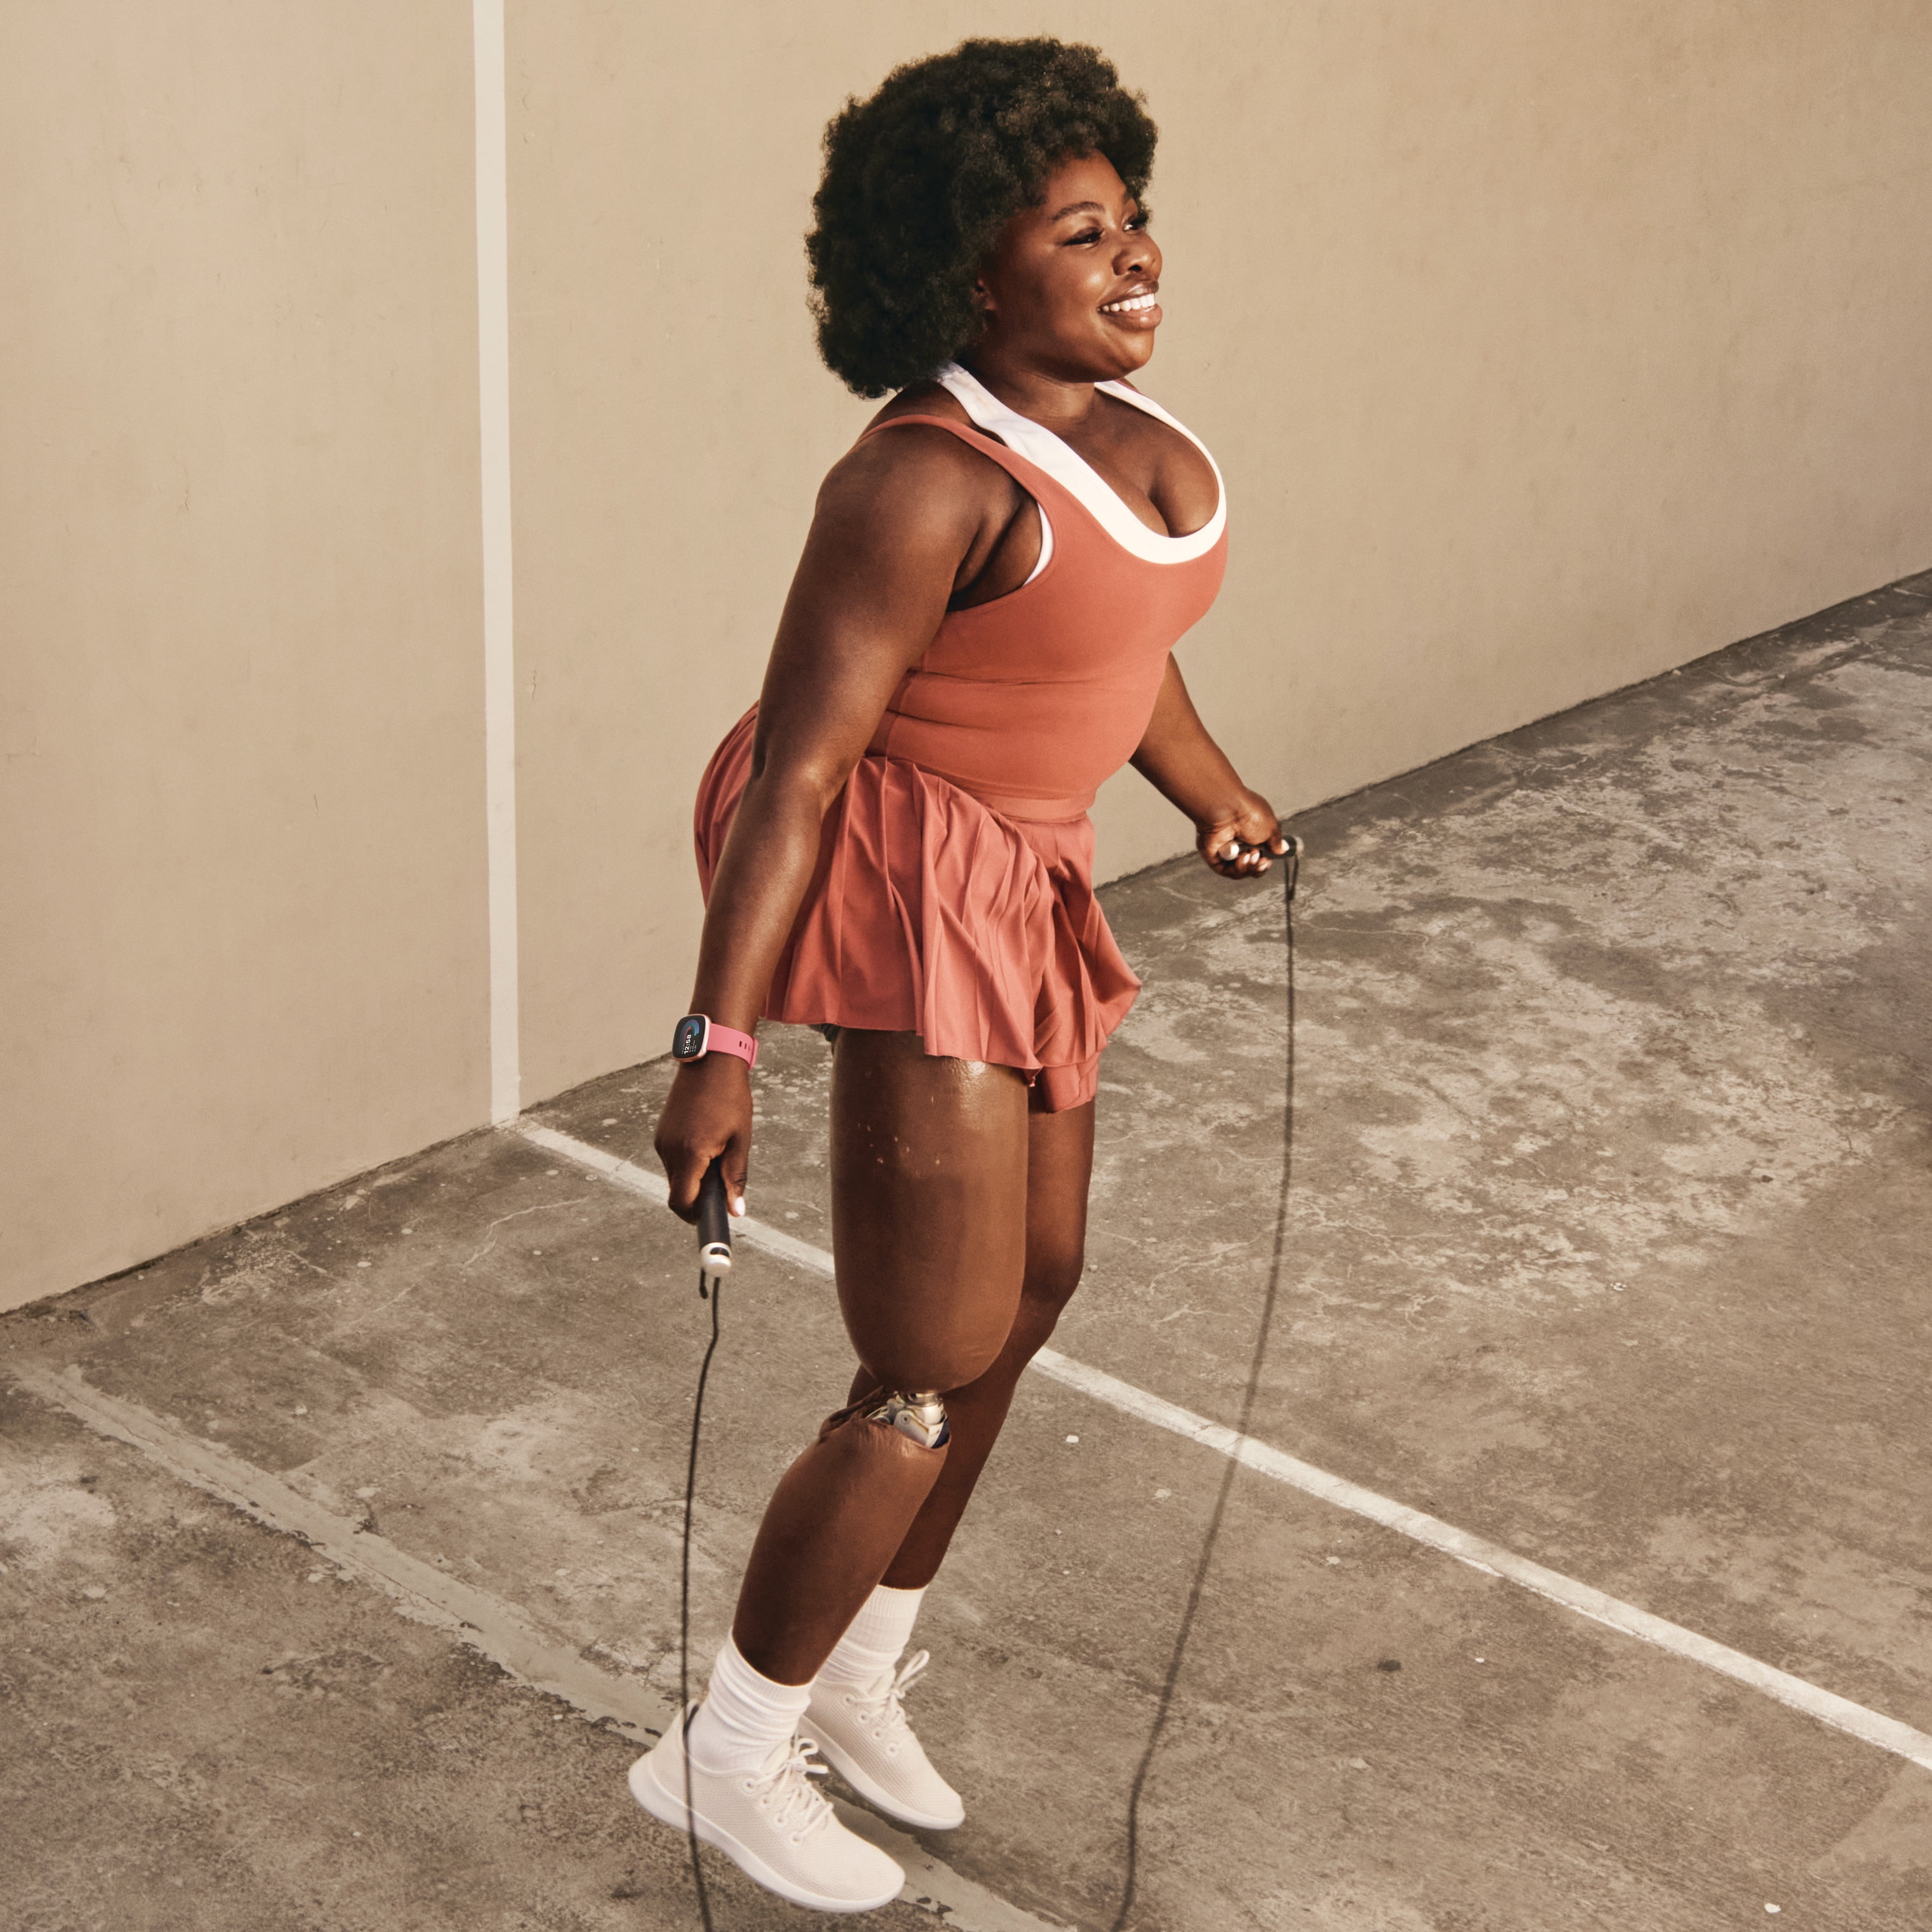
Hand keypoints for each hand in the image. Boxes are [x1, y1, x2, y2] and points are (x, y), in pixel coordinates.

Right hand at [653, 1054, 751, 1222]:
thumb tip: (734, 1211)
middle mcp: (669, 1149)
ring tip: (719, 1154)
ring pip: (676, 1176)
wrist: (711, 1062)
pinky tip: (707, 1143)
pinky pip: (673, 1160)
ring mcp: (662, 1141)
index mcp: (690, 1153)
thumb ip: (735, 1178)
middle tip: (723, 1186)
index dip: (695, 1217)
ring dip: (694, 1178)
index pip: (682, 1202)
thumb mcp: (740, 1140)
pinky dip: (688, 1163)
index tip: (709, 1221)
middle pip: (678, 1192)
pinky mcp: (661, 1133)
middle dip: (698, 1197)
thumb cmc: (730, 1098)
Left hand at [1197, 791, 1286, 879]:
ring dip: (1248, 867)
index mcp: (1250, 832)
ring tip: (1251, 856)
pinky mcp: (1213, 855)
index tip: (1268, 861)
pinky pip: (1225, 870)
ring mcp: (1224, 848)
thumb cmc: (1247, 812)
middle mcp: (1237, 840)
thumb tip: (1281, 849)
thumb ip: (1275, 842)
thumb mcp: (1270, 828)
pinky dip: (1236, 868)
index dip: (1263, 862)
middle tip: (1261, 861)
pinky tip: (1242, 859)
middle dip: (1257, 867)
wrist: (1228, 809)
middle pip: (1249, 865)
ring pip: (1238, 870)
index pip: (1258, 855)